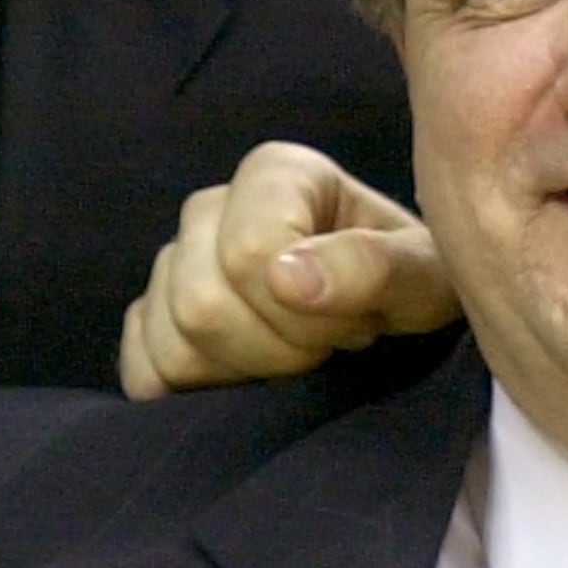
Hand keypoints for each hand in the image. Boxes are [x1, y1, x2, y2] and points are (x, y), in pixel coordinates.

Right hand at [118, 141, 456, 398]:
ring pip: (171, 340)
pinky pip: (141, 368)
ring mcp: (173, 264)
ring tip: (299, 355)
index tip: (361, 322)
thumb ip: (374, 267)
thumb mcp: (426, 276)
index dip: (308, 313)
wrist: (393, 316)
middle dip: (278, 350)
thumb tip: (285, 278)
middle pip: (201, 304)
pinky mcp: (151, 319)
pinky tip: (252, 378)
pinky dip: (196, 392)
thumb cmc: (413, 285)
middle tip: (332, 346)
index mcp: (275, 175)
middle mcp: (211, 208)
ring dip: (244, 374)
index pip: (248, 254)